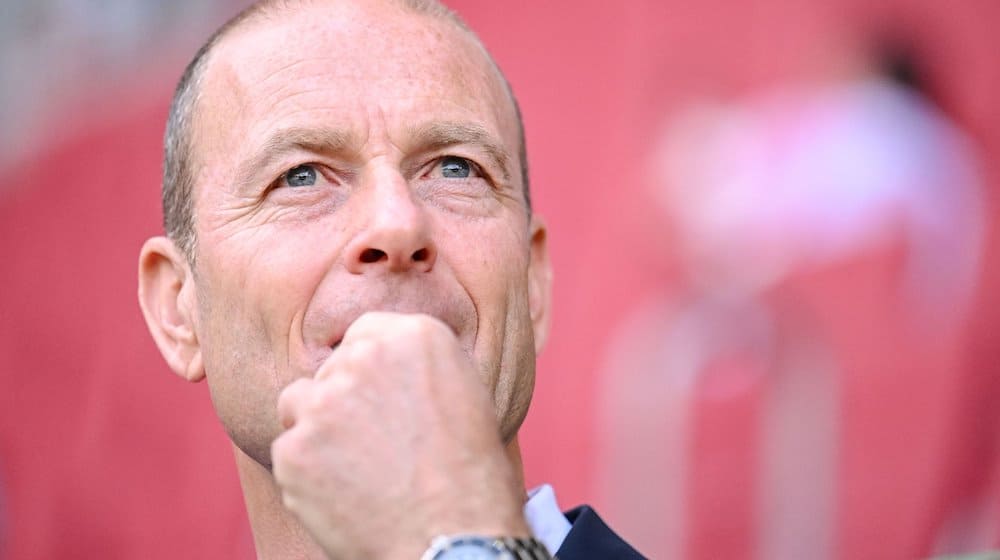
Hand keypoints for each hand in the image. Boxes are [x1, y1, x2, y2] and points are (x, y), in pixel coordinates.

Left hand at [272, 312, 530, 558]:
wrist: (455, 535)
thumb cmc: (471, 475)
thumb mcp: (465, 392)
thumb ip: (415, 367)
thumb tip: (383, 370)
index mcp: (415, 335)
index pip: (365, 334)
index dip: (369, 371)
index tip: (381, 400)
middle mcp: (365, 357)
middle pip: (331, 369)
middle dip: (344, 400)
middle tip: (375, 443)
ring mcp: (324, 402)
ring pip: (300, 403)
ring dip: (318, 429)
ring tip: (357, 469)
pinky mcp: (295, 448)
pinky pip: (288, 452)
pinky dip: (308, 475)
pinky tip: (346, 494)